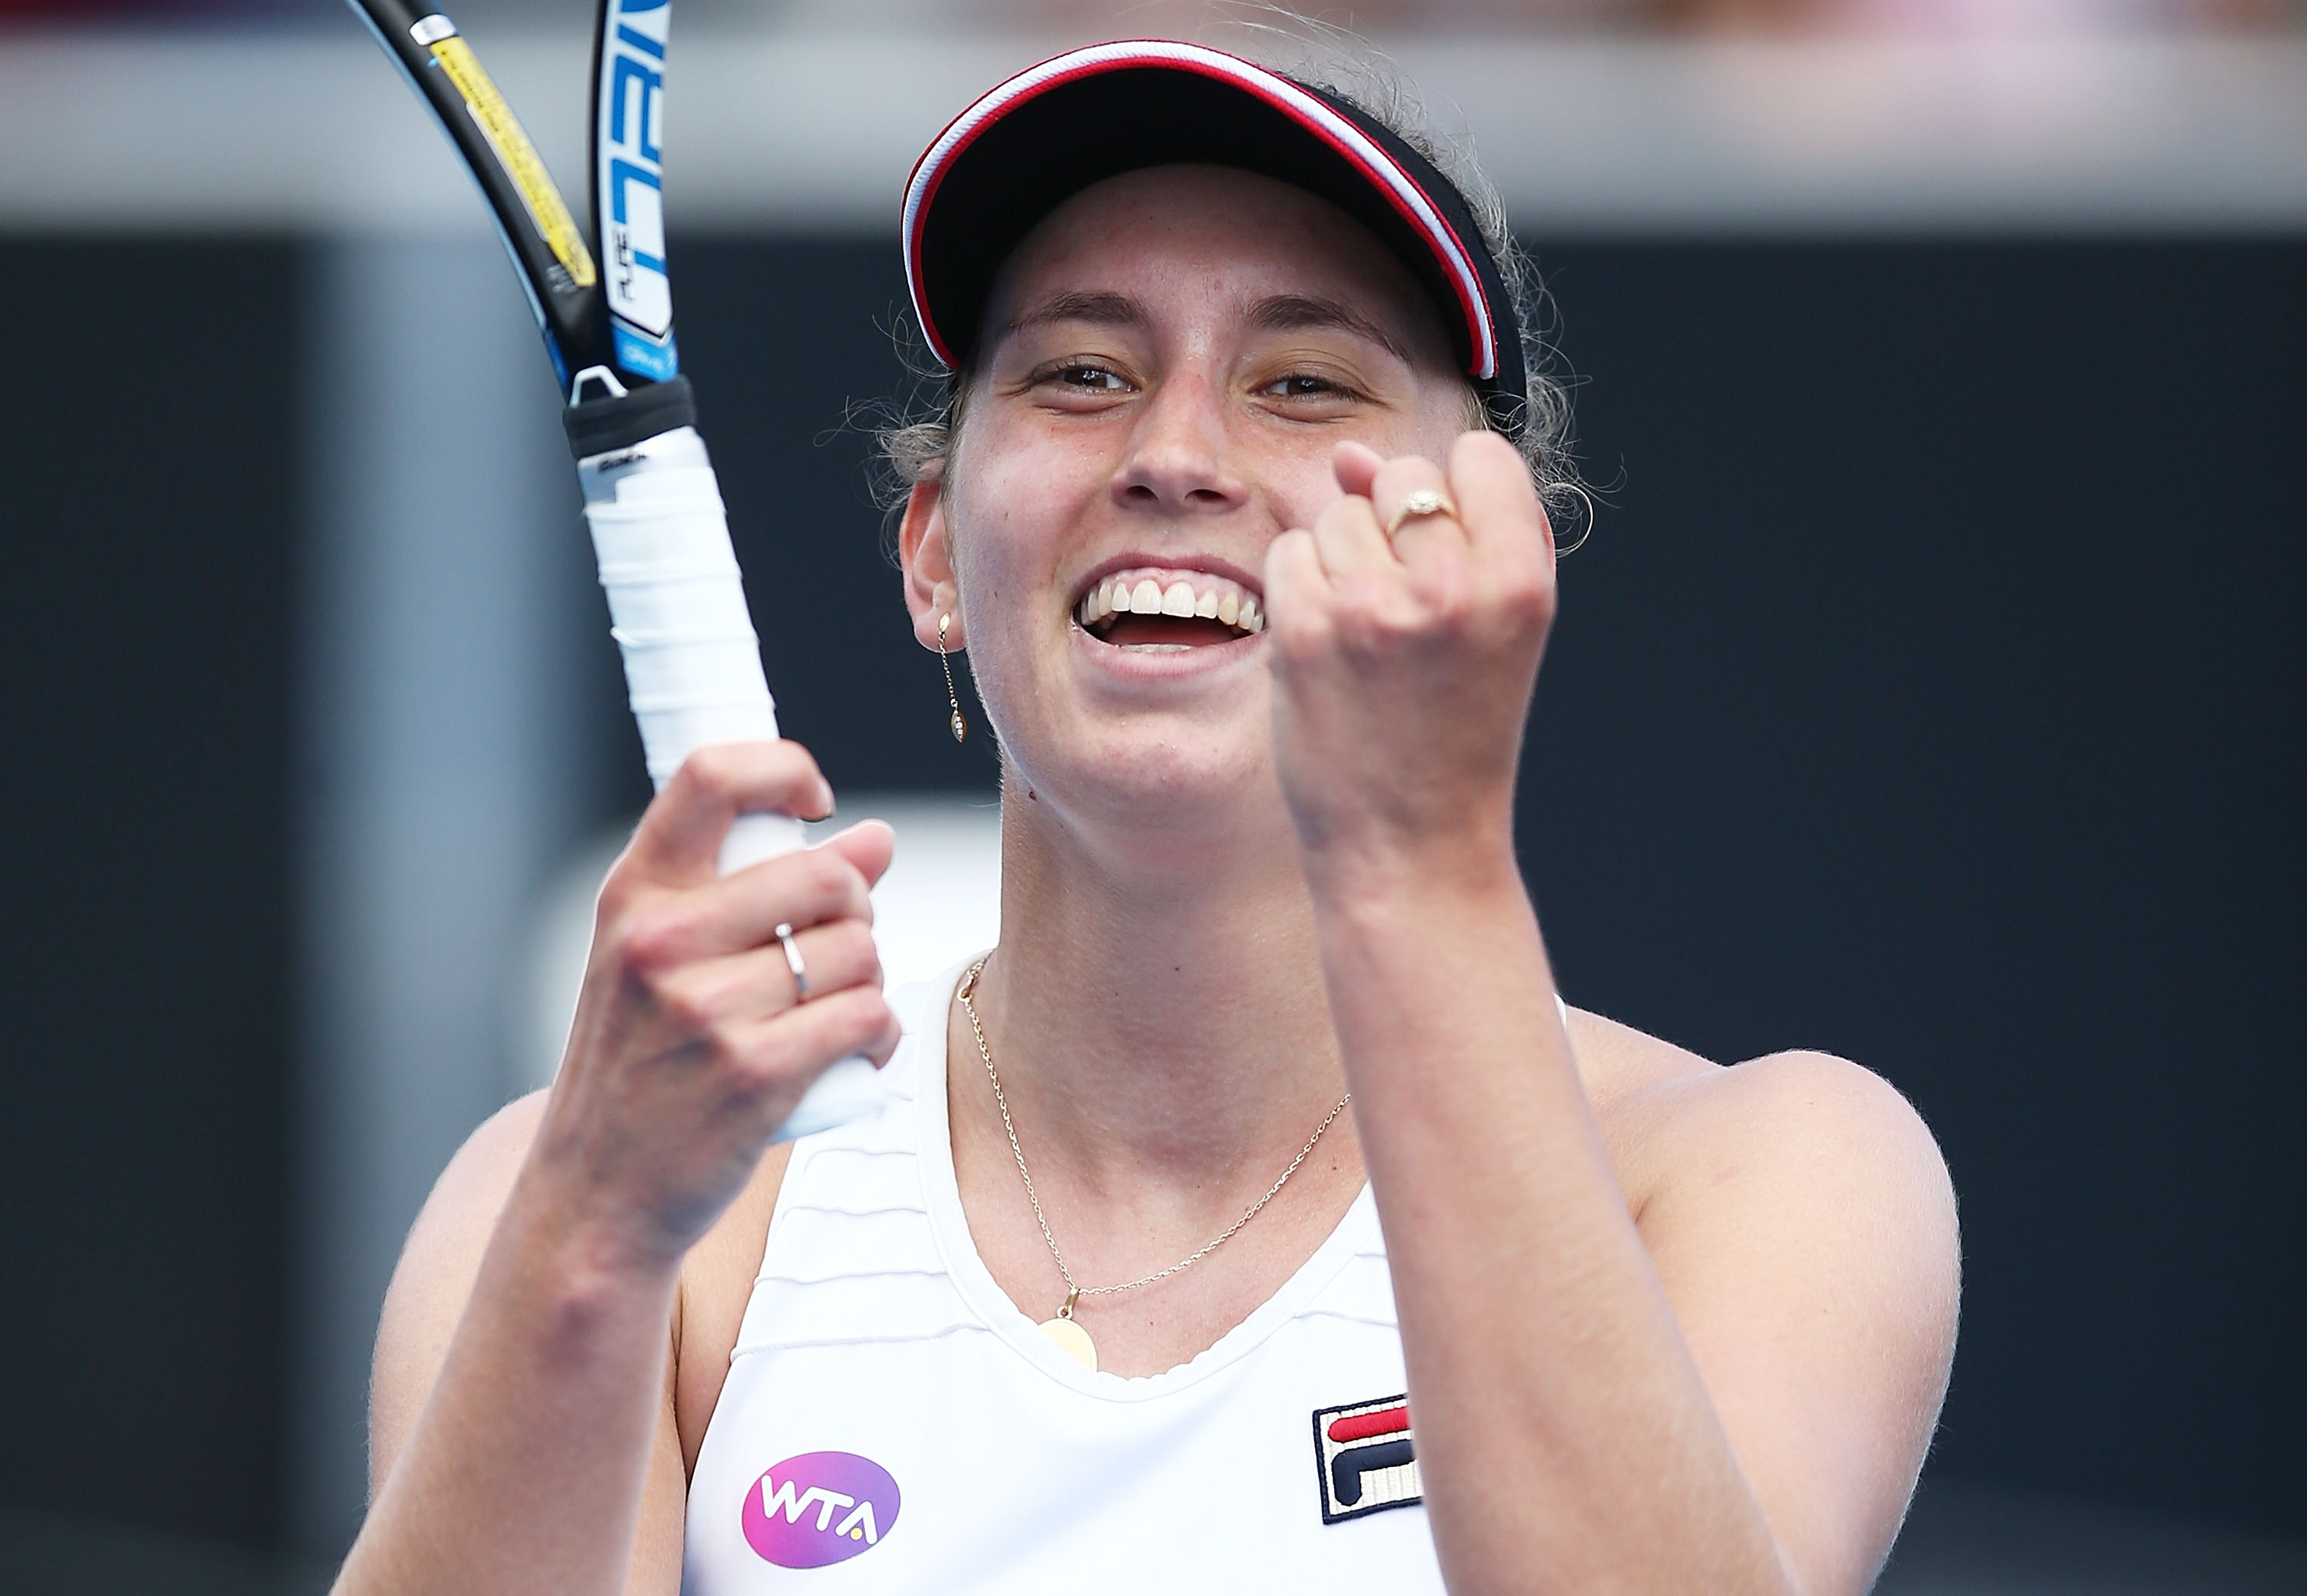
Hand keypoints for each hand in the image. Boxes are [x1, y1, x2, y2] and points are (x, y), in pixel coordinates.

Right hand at [526, 741, 901, 1271]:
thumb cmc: (641, 1067)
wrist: (597, 1196)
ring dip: (870, 982)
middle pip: (828, 877)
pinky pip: (868, 1018)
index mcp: (634, 895)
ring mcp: (706, 1011)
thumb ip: (760, 892)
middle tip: (837, 952)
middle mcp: (662, 943)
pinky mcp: (755, 1076)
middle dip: (858, 912)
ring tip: (834, 1014)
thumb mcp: (663, 963)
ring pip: (860, 952)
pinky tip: (854, 1052)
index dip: (786, 769)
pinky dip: (880, 1035)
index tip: (818, 802)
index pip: (711, 776)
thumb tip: (877, 838)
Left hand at [1263, 432, 1556, 882]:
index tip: (1451, 559)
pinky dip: (1299, 590)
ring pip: (1335, 512)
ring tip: (1369, 642)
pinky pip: (1289, 552)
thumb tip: (1350, 454)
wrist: (1413, 847)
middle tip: (1406, 614)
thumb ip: (1452, 527)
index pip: (1479, 454)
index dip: (1457, 497)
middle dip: (1391, 527)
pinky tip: (1327, 649)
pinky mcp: (1305, 631)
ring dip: (1341, 562)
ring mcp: (1373, 607)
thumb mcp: (1498, 626)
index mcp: (1521, 580)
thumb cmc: (1456, 732)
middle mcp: (1452, 586)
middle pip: (1399, 476)